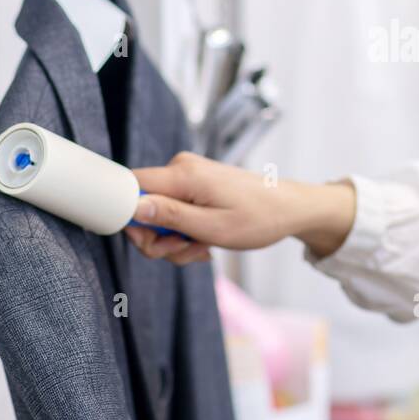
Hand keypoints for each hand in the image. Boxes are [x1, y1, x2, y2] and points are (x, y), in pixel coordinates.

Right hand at [124, 152, 356, 264]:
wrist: (290, 209)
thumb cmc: (259, 219)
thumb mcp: (212, 228)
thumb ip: (169, 216)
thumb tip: (132, 208)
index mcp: (182, 174)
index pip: (129, 185)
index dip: (128, 218)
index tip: (150, 241)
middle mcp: (181, 168)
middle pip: (141, 206)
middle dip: (157, 238)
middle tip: (183, 251)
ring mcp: (187, 176)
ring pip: (158, 215)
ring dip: (174, 240)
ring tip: (202, 247)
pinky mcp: (194, 186)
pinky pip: (174, 212)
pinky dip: (184, 232)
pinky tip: (205, 242)